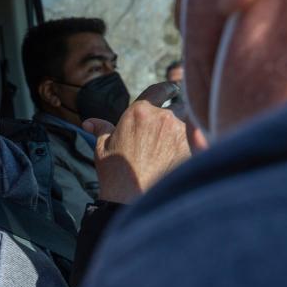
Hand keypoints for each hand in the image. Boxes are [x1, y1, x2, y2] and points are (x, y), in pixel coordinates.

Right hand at [84, 82, 190, 203]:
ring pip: (190, 122)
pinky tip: (186, 155)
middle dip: (177, 112)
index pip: (159, 88)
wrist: (131, 198)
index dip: (167, 89)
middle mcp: (162, 116)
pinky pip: (197, 140)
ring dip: (186, 128)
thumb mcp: (102, 148)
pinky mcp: (191, 148)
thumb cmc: (114, 173)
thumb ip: (101, 129)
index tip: (172, 90)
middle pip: (178, 104)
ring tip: (179, 143)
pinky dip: (194, 144)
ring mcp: (179, 132)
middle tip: (172, 127)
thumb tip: (89, 123)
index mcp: (139, 111)